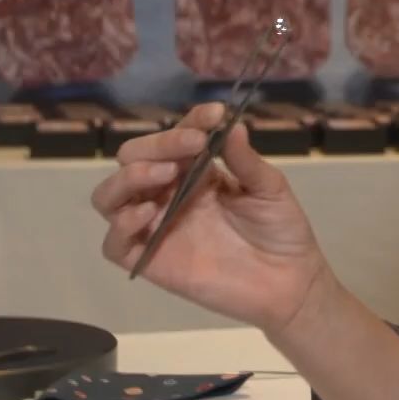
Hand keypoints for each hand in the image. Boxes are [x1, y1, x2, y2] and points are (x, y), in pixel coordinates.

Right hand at [92, 103, 331, 334]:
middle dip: (157, 145)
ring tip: (164, 174)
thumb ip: (245, 160)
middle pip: (132, 159)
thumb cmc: (280, 231)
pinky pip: (114, 245)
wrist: (288, 282)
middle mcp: (168, 194)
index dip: (191, 122)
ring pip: (109, 198)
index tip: (214, 116)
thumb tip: (232, 124)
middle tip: (191, 147)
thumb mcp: (269, 188)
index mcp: (196, 171)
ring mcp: (156, 227)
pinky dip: (120, 227)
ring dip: (129, 178)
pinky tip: (149, 215)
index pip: (176, 137)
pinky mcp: (151, 261)